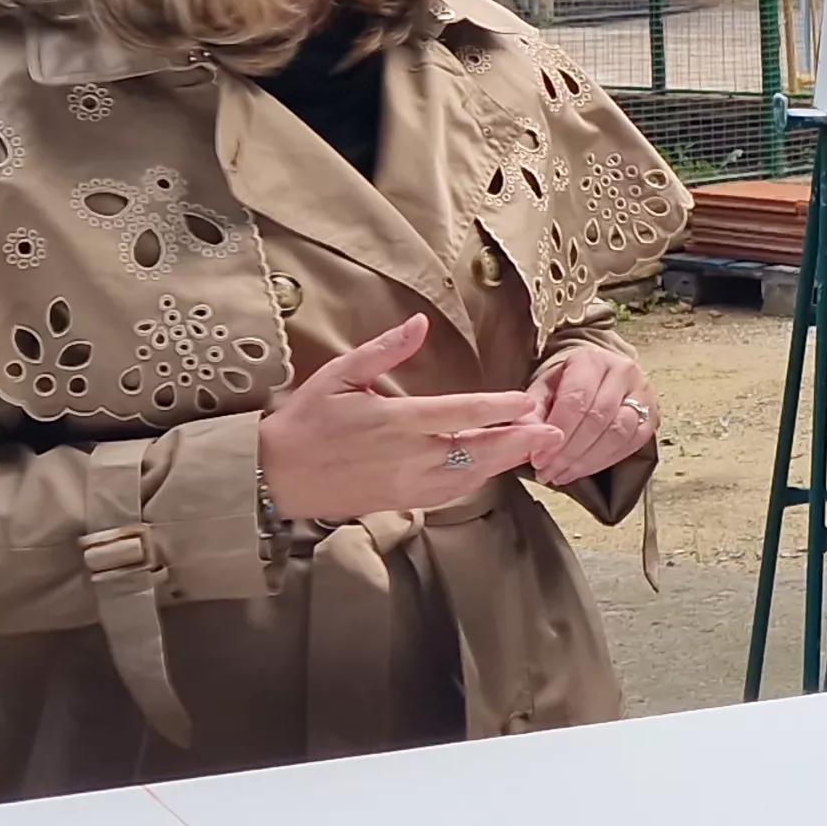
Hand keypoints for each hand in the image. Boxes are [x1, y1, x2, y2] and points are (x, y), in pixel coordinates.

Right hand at [256, 316, 562, 521]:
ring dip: (506, 462)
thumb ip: (383, 350)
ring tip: (536, 447)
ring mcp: (407, 483)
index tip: (527, 401)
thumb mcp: (338, 375)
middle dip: (519, 441)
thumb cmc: (304, 422)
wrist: (274, 478)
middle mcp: (408, 456)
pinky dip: (478, 480)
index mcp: (395, 421)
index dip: (499, 408)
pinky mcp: (403, 502)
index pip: (460, 413)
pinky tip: (495, 468)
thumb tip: (419, 324)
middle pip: (477, 450)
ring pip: (470, 476)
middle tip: (552, 431)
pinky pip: (451, 493)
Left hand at [528, 343, 658, 486]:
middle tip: (548, 471)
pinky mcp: (652, 415)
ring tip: (562, 474)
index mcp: (591, 360)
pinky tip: (583, 469)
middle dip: (570, 451)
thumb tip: (527, 440)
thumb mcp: (543, 389)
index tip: (538, 458)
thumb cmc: (567, 383)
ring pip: (618, 433)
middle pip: (598, 419)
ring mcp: (642, 393)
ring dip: (587, 460)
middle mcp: (622, 371)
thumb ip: (533, 413)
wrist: (596, 376)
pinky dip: (605, 461)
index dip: (557, 432)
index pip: (577, 399)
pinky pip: (632, 444)